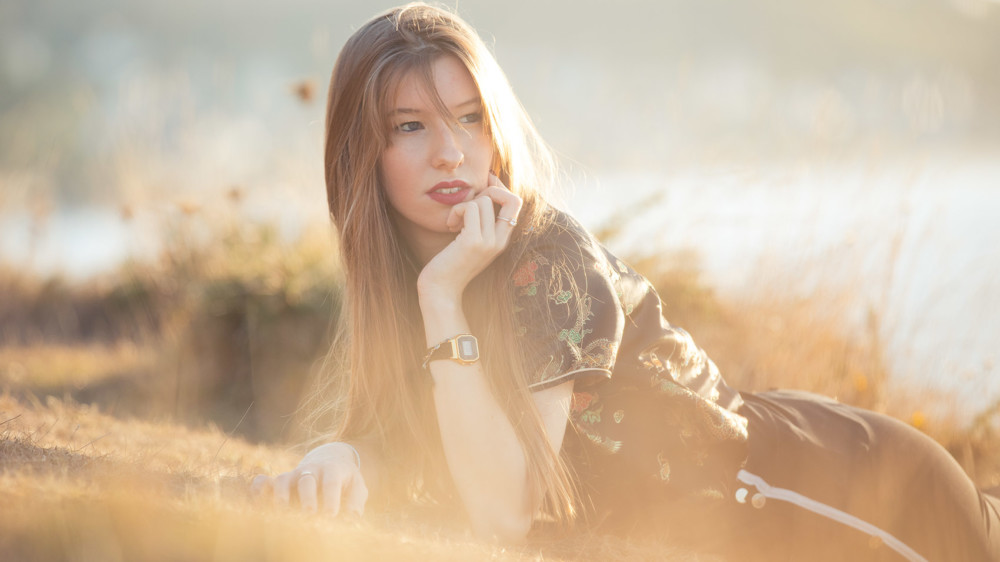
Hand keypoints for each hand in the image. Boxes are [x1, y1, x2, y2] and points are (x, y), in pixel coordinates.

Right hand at [251, 442, 367, 515]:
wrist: (331, 459)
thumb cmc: (346, 479)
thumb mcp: (357, 486)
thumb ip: (356, 501)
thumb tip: (352, 518)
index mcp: (332, 469)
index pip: (331, 482)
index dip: (330, 498)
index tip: (331, 516)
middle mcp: (311, 470)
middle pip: (306, 480)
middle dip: (307, 497)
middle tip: (309, 514)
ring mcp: (293, 474)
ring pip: (283, 480)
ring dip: (281, 496)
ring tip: (282, 513)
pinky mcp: (279, 481)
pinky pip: (263, 481)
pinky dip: (257, 490)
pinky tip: (255, 504)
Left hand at [417, 174, 522, 300]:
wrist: (441, 291)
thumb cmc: (451, 265)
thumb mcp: (471, 242)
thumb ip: (481, 223)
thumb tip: (481, 194)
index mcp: (502, 240)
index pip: (516, 203)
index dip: (501, 189)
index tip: (485, 184)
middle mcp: (500, 241)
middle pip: (509, 198)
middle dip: (486, 192)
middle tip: (466, 207)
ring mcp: (488, 242)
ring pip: (484, 201)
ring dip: (464, 205)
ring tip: (454, 222)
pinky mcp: (472, 241)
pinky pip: (470, 208)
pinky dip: (457, 210)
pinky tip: (450, 226)